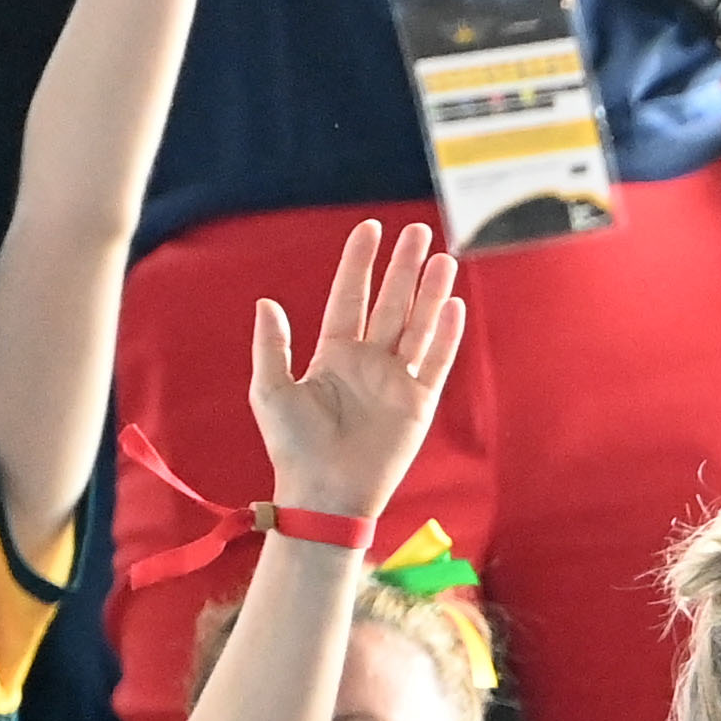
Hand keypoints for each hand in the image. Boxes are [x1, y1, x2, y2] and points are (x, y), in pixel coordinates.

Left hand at [246, 221, 466, 518]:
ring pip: (419, 325)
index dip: (360, 263)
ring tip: (444, 258)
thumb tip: (266, 302)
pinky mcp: (418, 403)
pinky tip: (454, 306)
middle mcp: (368, 361)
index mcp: (333, 354)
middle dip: (405, 267)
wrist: (325, 492)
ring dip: (431, 292)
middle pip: (392, 303)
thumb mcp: (270, 390)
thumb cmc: (294, 446)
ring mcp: (396, 380)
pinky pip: (436, 361)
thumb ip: (272, 346)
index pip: (350, 296)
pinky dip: (447, 335)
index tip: (370, 229)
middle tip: (419, 232)